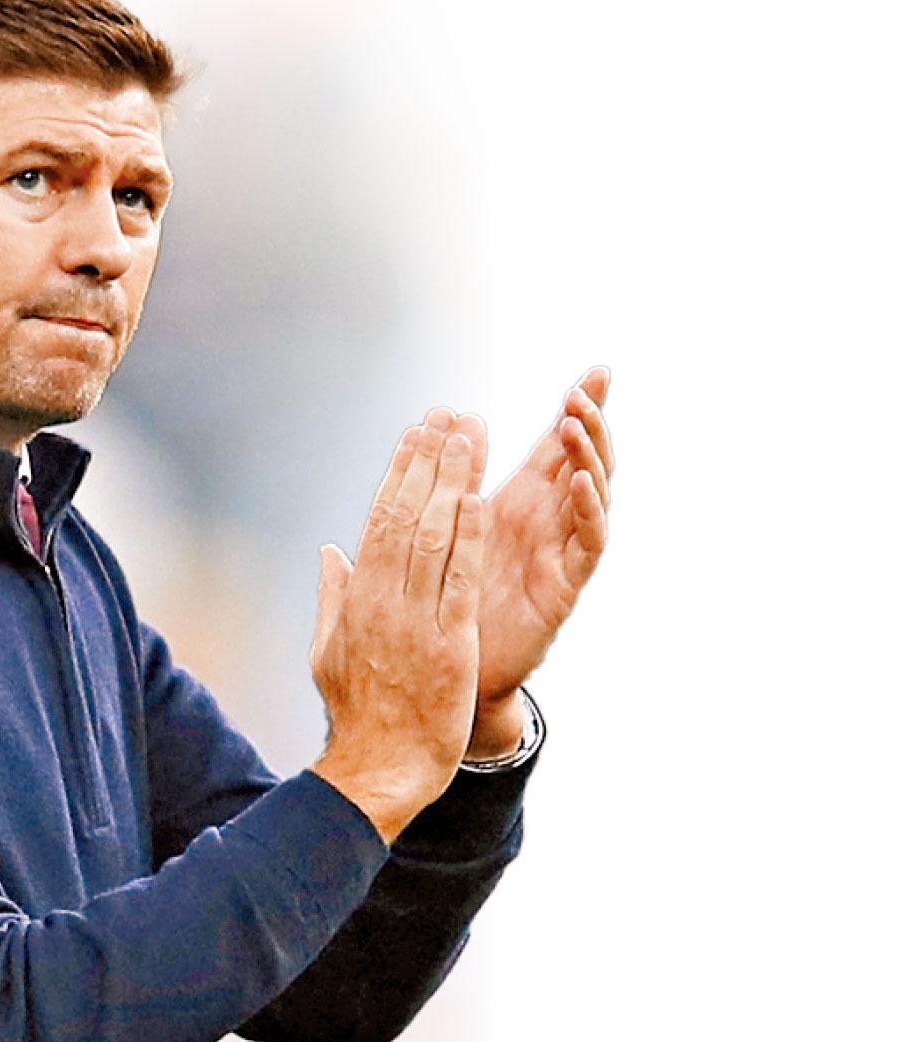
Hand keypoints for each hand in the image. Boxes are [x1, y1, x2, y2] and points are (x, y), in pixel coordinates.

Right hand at [310, 411, 486, 842]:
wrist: (378, 768)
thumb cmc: (358, 712)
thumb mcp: (328, 651)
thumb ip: (331, 595)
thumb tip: (328, 551)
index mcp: (357, 598)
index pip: (378, 520)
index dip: (398, 473)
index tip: (415, 435)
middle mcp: (382, 600)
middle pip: (404, 515)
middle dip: (427, 462)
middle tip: (447, 417)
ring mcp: (413, 621)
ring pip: (431, 537)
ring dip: (450, 482)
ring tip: (468, 438)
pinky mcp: (447, 645)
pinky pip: (457, 581)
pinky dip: (467, 538)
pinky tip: (479, 499)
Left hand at [457, 368, 613, 757]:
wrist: (456, 672)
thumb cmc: (453, 601)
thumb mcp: (452, 529)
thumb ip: (454, 485)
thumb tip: (445, 432)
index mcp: (522, 504)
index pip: (556, 446)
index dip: (577, 408)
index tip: (597, 369)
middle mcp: (548, 523)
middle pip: (584, 461)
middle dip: (589, 422)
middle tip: (585, 390)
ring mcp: (562, 552)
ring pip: (592, 495)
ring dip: (588, 457)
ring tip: (576, 423)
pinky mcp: (566, 586)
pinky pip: (588, 543)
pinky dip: (590, 510)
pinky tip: (583, 482)